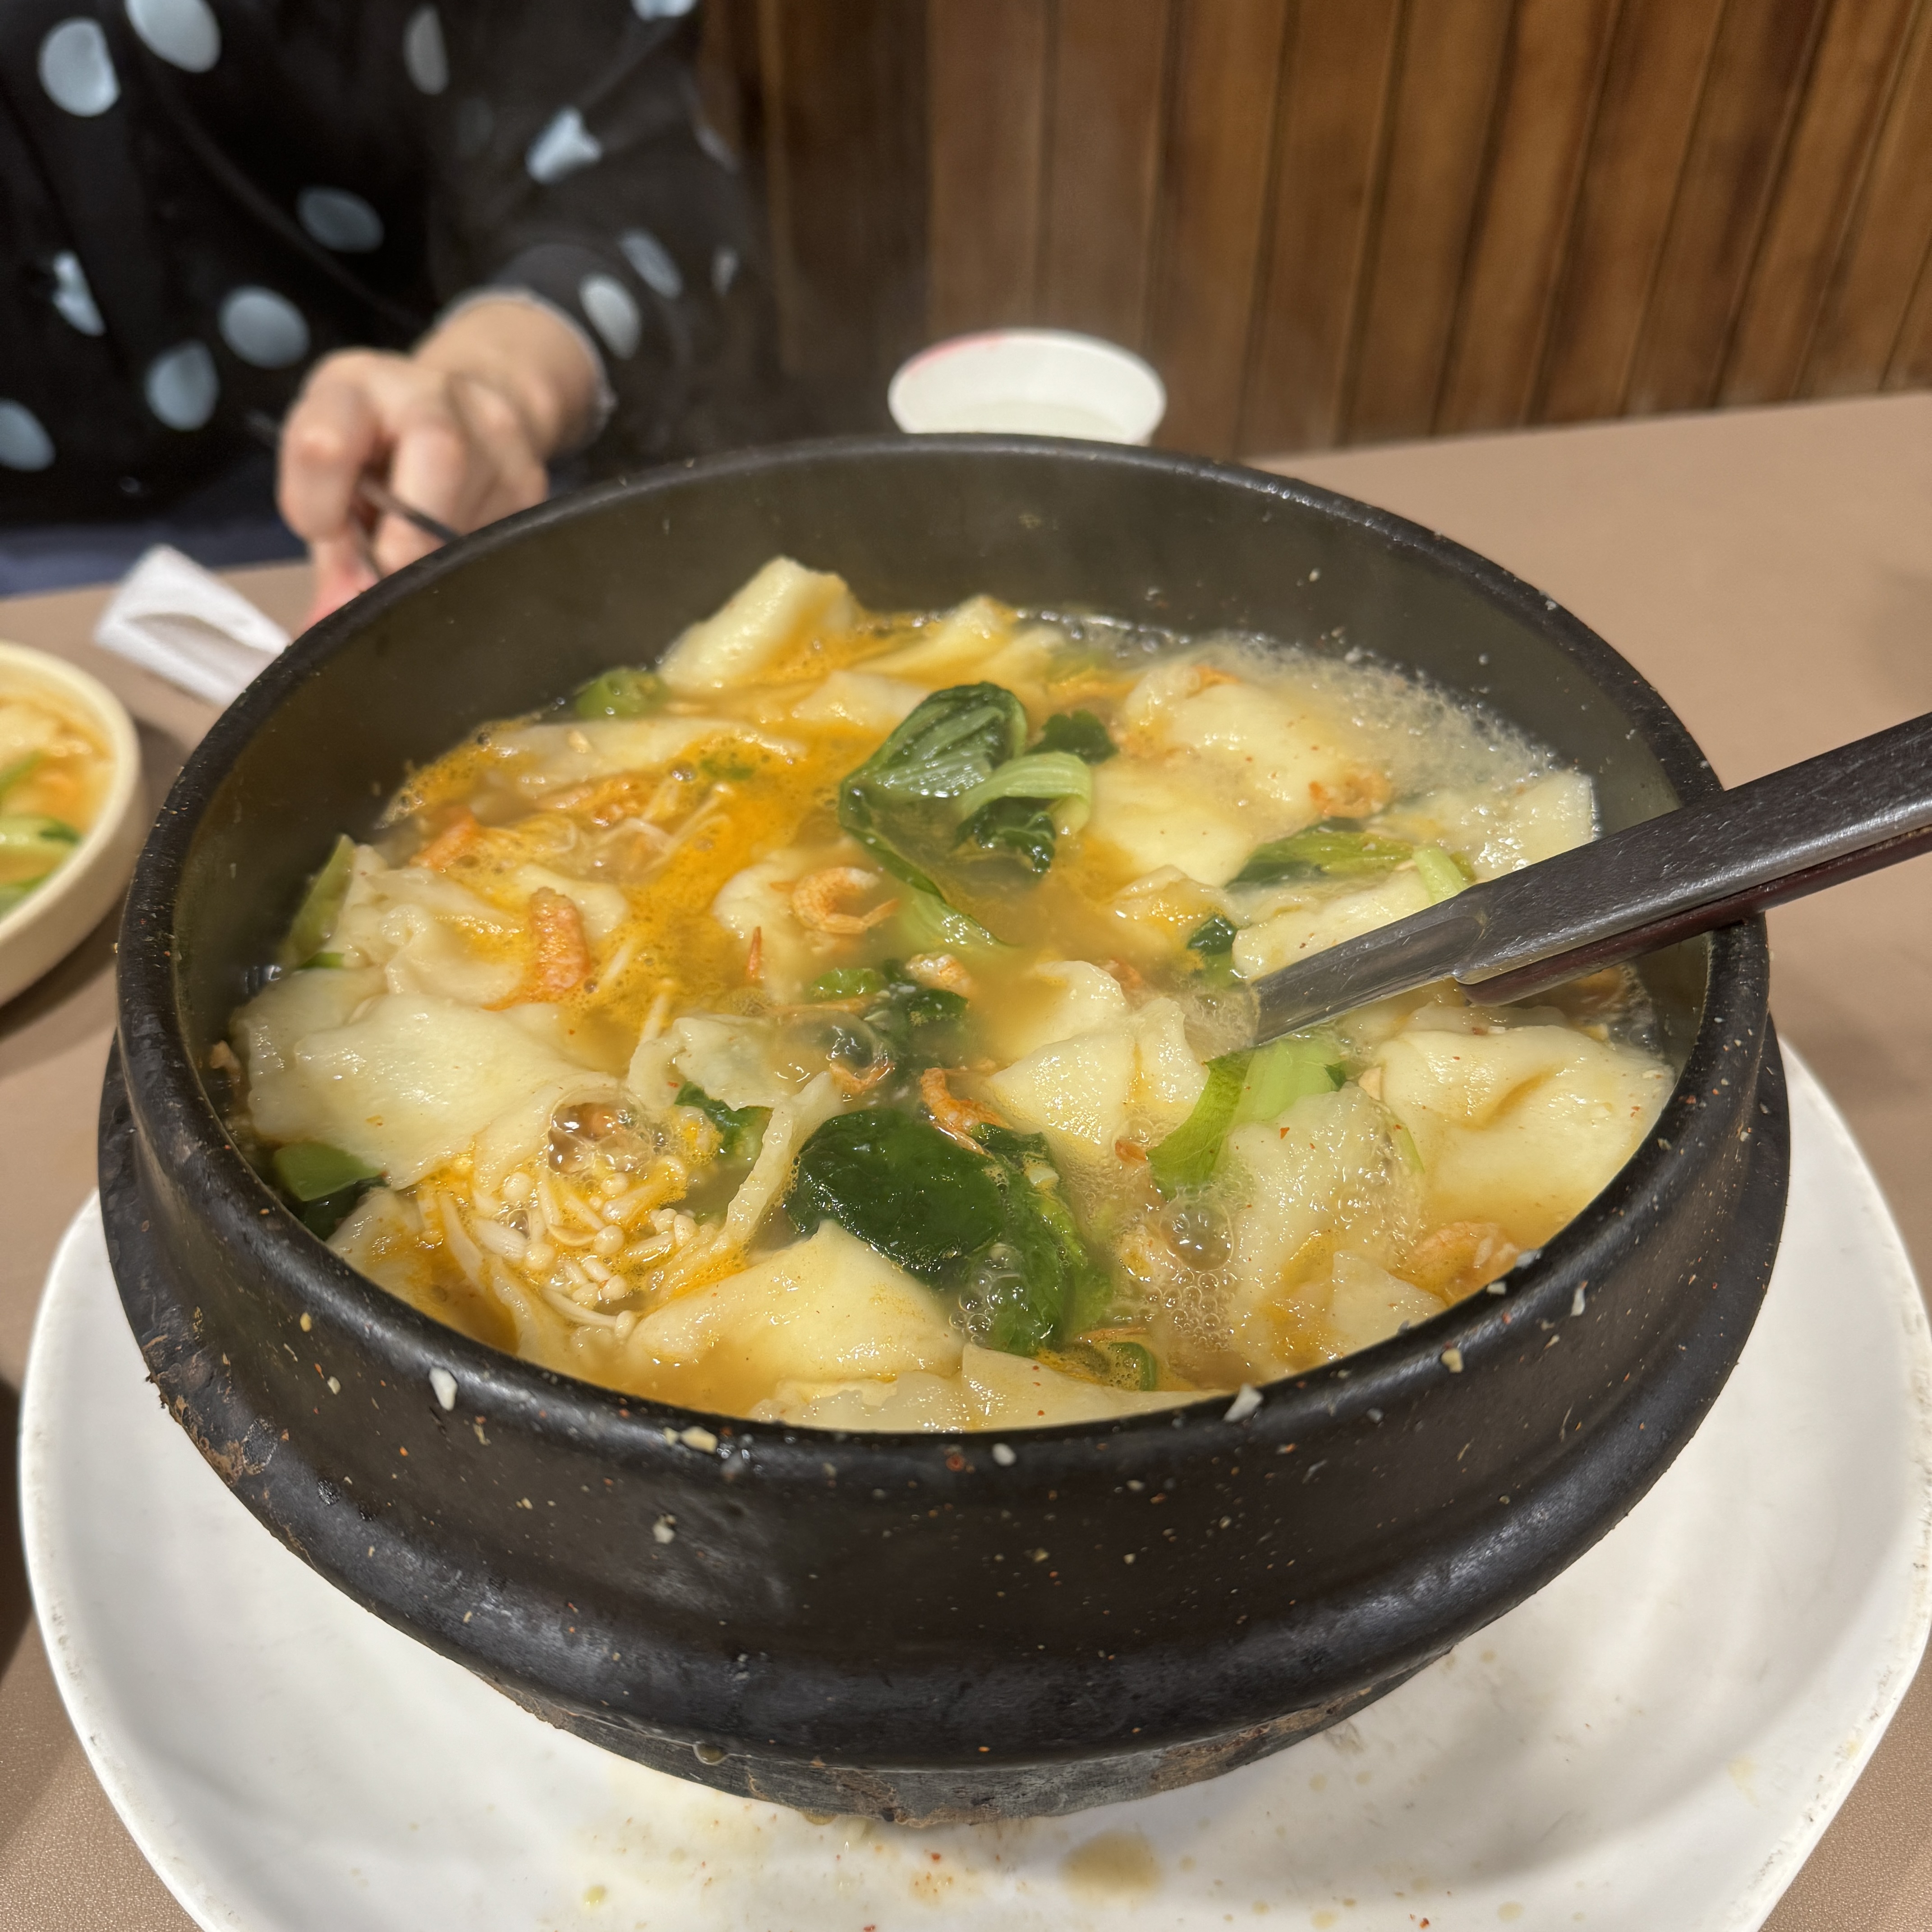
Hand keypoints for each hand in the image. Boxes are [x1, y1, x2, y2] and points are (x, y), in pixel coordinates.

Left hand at [277, 297, 601, 624]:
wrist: (468, 401)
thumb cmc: (378, 449)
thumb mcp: (334, 481)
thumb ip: (332, 553)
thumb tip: (324, 629)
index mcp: (353, 388)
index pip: (324, 444)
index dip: (317, 507)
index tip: (323, 533)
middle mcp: (429, 396)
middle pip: (441, 455)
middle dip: (412, 537)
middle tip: (392, 577)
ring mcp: (494, 432)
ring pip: (480, 513)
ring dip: (446, 558)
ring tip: (425, 555)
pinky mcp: (531, 475)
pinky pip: (507, 540)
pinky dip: (476, 562)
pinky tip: (460, 551)